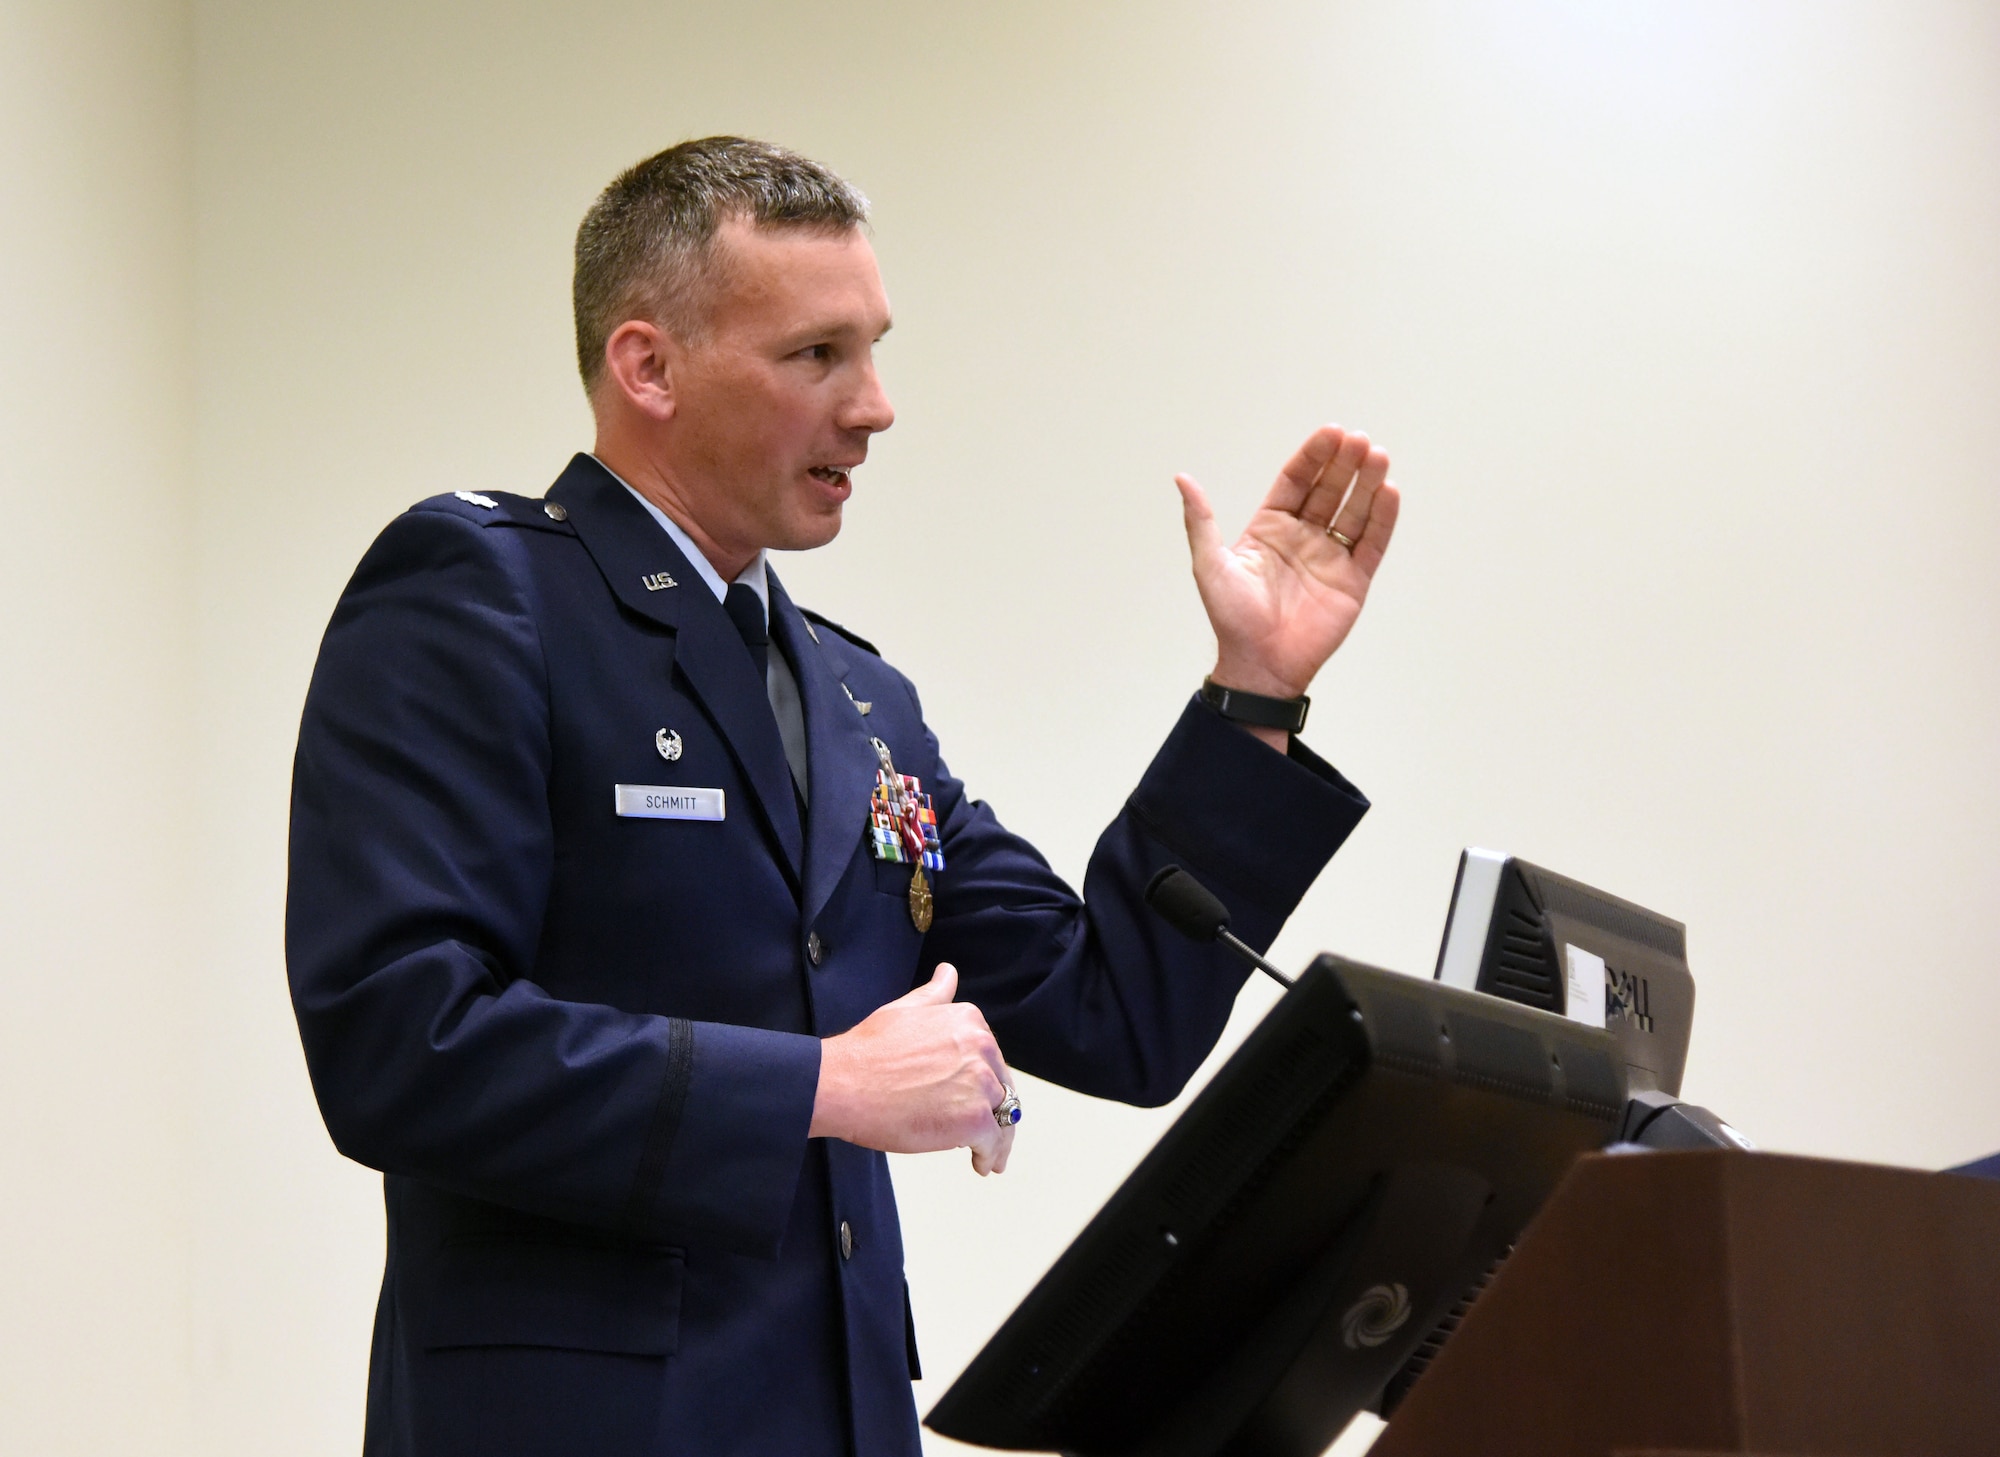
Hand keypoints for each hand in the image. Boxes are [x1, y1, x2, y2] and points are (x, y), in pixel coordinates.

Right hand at [810, 963, 1016, 1175]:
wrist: (844, 1084)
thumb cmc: (867, 1051)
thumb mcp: (904, 1009)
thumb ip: (936, 994)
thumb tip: (948, 973)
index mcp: (968, 1021)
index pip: (991, 1057)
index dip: (985, 1081)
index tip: (978, 1097)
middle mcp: (982, 1047)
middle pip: (1002, 1087)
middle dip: (996, 1110)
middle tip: (985, 1132)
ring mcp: (981, 1083)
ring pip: (1004, 1116)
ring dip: (998, 1138)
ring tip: (990, 1156)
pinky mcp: (975, 1119)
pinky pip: (994, 1142)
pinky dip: (991, 1156)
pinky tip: (982, 1164)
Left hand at [1176, 425, 1399, 706]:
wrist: (1259, 664)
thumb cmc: (1231, 618)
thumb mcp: (1210, 564)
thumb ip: (1201, 521)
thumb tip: (1182, 479)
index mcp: (1271, 527)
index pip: (1297, 481)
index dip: (1314, 457)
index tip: (1332, 432)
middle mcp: (1303, 537)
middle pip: (1329, 490)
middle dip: (1345, 463)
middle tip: (1360, 440)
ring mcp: (1330, 557)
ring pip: (1354, 511)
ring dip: (1367, 483)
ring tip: (1379, 456)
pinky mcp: (1353, 581)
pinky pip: (1371, 544)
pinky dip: (1382, 518)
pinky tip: (1389, 492)